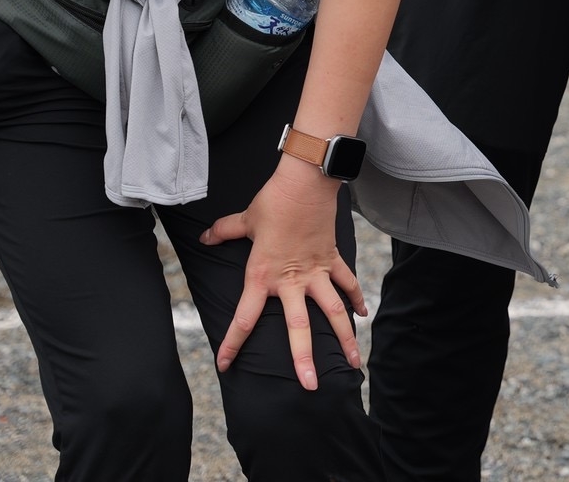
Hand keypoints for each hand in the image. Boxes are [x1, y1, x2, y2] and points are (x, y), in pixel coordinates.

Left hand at [201, 158, 366, 389]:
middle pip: (298, 326)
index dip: (233, 344)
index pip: (244, 317)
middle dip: (303, 358)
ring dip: (343, 337)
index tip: (225, 365)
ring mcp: (315, 272)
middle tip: (310, 385)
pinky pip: (346, 283)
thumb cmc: (273, 203)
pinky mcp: (332, 259)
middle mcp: (291, 281)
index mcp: (263, 276)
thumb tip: (205, 237)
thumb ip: (224, 232)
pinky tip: (362, 316)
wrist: (305, 184)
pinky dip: (356, 299)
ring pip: (332, 312)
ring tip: (354, 362)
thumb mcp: (245, 220)